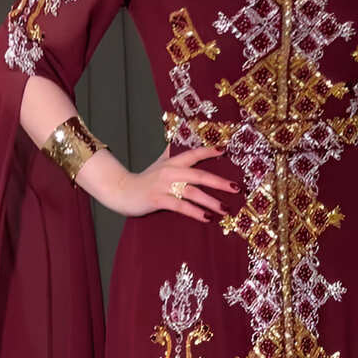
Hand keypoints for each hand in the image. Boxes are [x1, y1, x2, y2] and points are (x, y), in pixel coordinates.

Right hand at [113, 145, 237, 222]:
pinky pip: (180, 206)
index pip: (194, 153)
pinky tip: (207, 218)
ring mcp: (163, 186)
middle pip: (199, 175)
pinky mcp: (157, 199)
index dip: (209, 151)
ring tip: (225, 209)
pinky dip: (195, 212)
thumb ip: (172, 153)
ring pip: (192, 192)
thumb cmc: (145, 179)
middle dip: (219, 182)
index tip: (225, 149)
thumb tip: (181, 139)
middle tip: (236, 188)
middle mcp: (170, 171)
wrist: (122, 190)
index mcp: (172, 162)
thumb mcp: (159, 163)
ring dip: (211, 201)